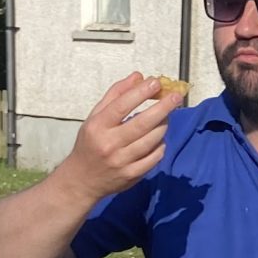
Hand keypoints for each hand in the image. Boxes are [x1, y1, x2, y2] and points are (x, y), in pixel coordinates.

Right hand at [60, 74, 177, 201]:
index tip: (156, 82)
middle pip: (142, 123)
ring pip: (151, 140)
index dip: (140, 93)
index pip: (121, 106)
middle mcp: (109, 144)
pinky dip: (160, 146)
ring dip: (163, 125)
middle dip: (162, 107)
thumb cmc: (90, 143)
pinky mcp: (132, 175)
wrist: (82, 180)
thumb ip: (116, 95)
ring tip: (167, 116)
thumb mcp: (95, 117)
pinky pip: (154, 158)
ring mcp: (122, 161)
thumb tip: (138, 76)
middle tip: (176, 96)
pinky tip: (159, 139)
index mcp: (97, 126)